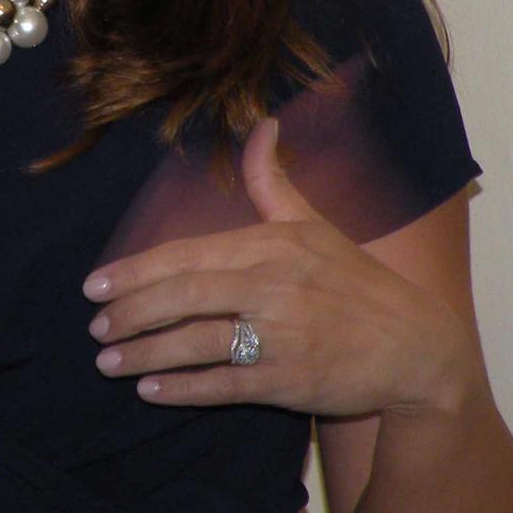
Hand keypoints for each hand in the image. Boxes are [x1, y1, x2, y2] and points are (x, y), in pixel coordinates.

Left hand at [83, 118, 483, 417]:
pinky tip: (150, 390)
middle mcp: (273, 286)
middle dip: (130, 312)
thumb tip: (262, 122)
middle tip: (95, 326)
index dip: (136, 270)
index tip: (95, 285)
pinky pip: (224, 385)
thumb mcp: (314, 224)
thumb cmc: (356, 282)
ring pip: (196, 343)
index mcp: (272, 244)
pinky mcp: (290, 381)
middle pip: (183, 297)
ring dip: (144, 354)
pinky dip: (183, 389)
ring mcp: (281, 336)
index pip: (187, 254)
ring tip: (108, 361)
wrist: (417, 347)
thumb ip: (273, 179)